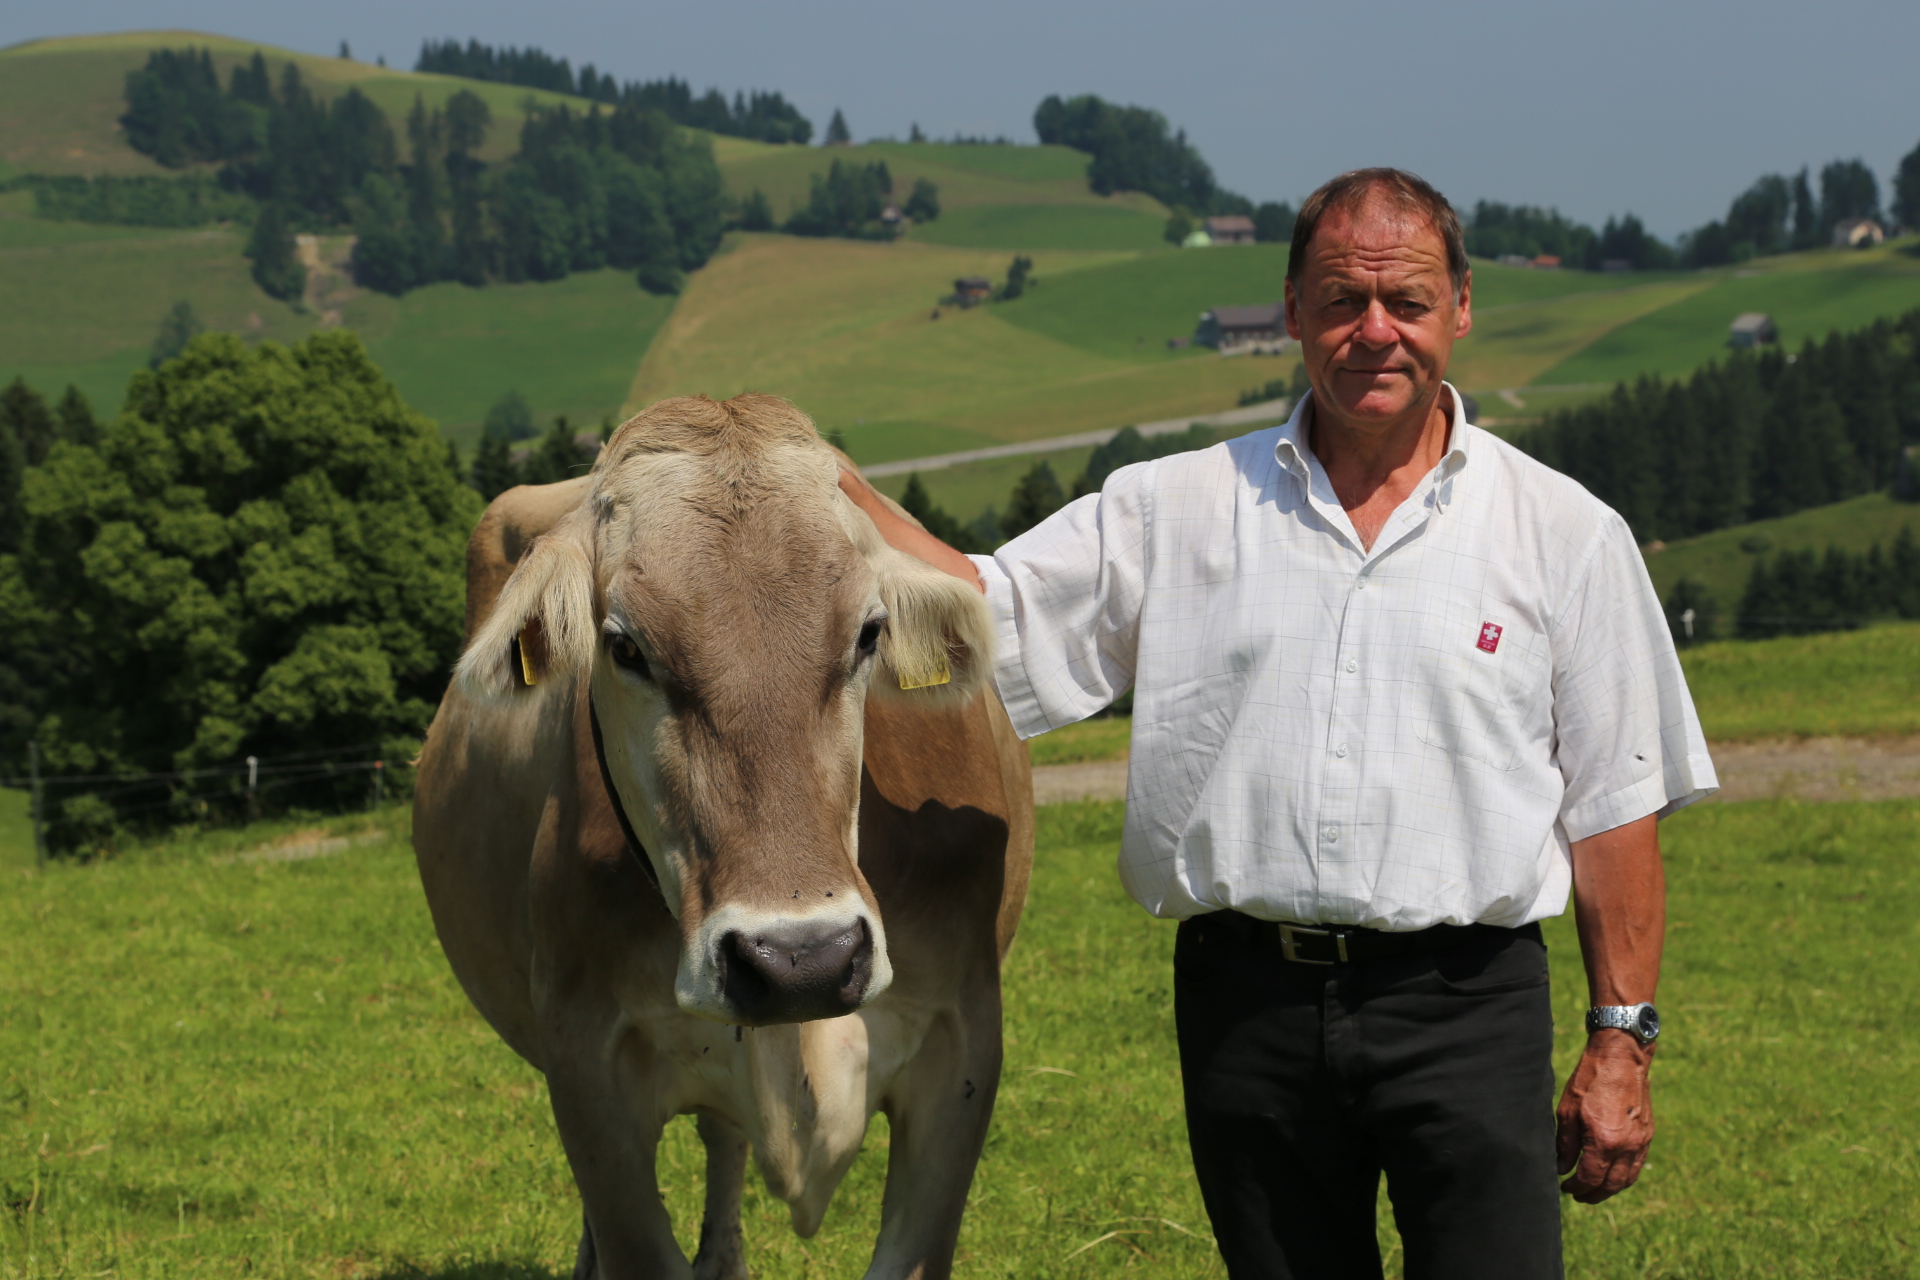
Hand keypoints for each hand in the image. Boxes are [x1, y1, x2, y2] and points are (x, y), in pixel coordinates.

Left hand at [1554, 1035, 1654, 1202]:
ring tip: (1594, 1190)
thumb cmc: (1590, 1081)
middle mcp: (1627, 1146)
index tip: (1565, 1187)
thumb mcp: (1568, 1111)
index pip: (1590, 1178)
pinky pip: (1637, 1165)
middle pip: (1611, 1185)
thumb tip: (1563, 1168)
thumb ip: (1565, 1144)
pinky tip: (1612, 1174)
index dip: (1576, 1187)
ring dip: (1610, 1189)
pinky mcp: (1647, 1134)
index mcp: (1604, 1141)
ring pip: (1627, 1179)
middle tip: (1578, 1196)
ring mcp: (1641, 1141)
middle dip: (1593, 1195)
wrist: (1621, 1058)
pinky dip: (1624, 1176)